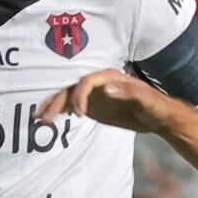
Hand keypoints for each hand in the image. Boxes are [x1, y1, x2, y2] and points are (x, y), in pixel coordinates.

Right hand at [38, 69, 170, 131]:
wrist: (158, 116)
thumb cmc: (155, 106)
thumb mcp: (147, 100)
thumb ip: (129, 93)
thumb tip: (106, 89)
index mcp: (110, 77)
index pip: (87, 81)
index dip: (81, 95)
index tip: (81, 114)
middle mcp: (97, 84)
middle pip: (71, 88)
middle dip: (57, 102)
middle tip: (44, 118)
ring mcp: (93, 95)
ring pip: (68, 97)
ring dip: (53, 107)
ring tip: (38, 119)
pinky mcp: (92, 106)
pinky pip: (71, 106)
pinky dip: (59, 112)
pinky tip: (48, 120)